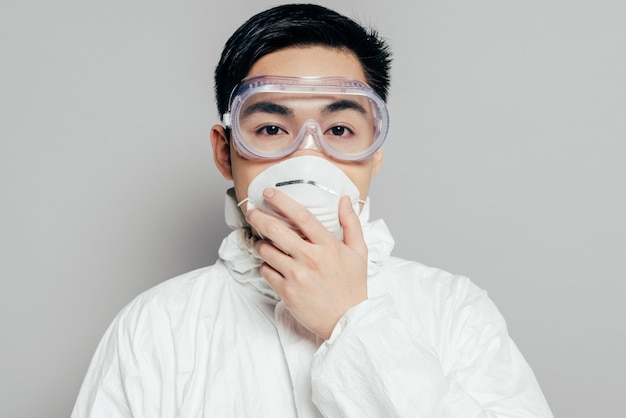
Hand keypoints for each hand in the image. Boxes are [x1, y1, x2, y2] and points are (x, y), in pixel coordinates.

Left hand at [246, 188, 367, 339]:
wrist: (347, 320)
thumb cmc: (353, 287)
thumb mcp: (359, 252)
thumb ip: (352, 223)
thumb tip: (345, 200)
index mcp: (328, 246)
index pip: (301, 216)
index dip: (282, 201)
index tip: (269, 193)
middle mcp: (310, 258)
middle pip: (276, 230)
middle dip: (259, 217)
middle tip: (251, 212)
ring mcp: (297, 275)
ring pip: (266, 250)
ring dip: (260, 244)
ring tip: (263, 242)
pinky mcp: (287, 291)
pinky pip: (266, 271)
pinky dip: (265, 265)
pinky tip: (271, 265)